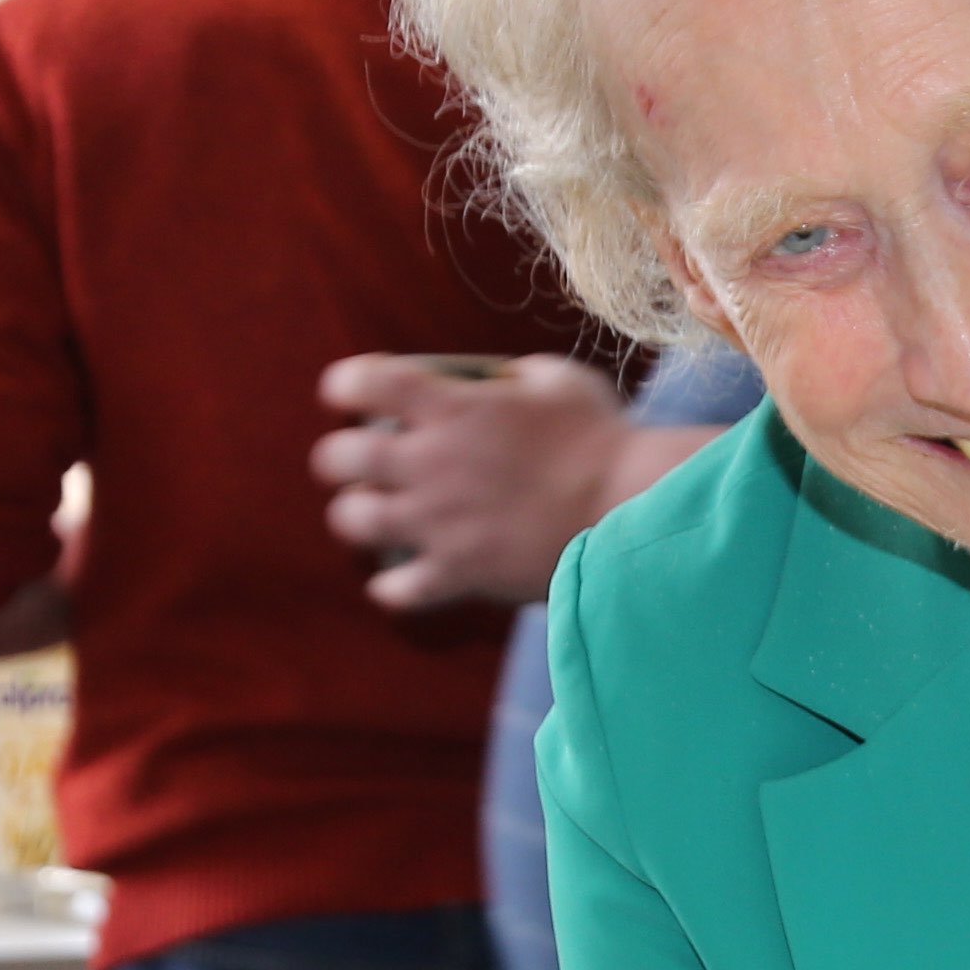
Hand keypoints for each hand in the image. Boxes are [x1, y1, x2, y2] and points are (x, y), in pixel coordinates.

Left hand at [312, 352, 700, 608]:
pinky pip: (395, 589)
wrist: (632, 510)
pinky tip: (402, 578)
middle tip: (363, 462)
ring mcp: (439, 521)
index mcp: (449, 406)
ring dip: (358, 515)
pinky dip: (392, 585)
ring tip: (380, 516)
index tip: (357, 394)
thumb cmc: (603, 439)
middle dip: (341, 457)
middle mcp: (429, 461)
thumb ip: (509, 380)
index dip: (346, 386)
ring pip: (352, 521)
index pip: (360, 382)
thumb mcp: (557, 380)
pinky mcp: (459, 572)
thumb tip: (495, 388)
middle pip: (337, 457)